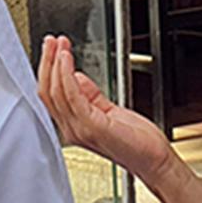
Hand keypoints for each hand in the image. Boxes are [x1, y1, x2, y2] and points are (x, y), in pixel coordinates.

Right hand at [36, 34, 179, 183]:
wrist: (153, 160)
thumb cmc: (137, 141)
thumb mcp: (108, 109)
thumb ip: (89, 94)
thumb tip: (76, 77)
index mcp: (74, 125)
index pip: (50, 95)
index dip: (48, 70)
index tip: (52, 49)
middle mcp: (72, 128)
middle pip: (48, 92)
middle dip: (48, 63)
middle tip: (51, 42)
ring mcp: (79, 129)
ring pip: (56, 92)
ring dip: (56, 64)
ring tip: (60, 46)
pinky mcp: (91, 126)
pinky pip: (72, 96)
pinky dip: (67, 75)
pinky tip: (68, 60)